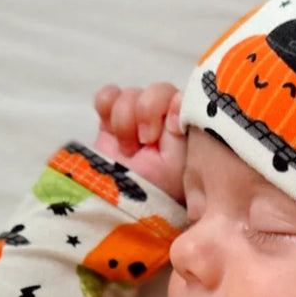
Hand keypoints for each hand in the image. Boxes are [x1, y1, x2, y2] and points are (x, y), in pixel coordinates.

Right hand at [93, 83, 186, 202]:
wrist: (124, 205)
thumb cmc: (161, 188)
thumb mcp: (182, 160)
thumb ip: (186, 127)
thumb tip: (179, 102)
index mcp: (189, 129)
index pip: (186, 96)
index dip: (175, 104)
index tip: (171, 129)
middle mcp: (165, 119)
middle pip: (157, 90)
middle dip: (147, 113)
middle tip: (145, 141)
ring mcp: (137, 119)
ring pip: (131, 94)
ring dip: (125, 120)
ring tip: (128, 150)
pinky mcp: (110, 121)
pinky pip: (108, 95)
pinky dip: (106, 105)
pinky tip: (109, 128)